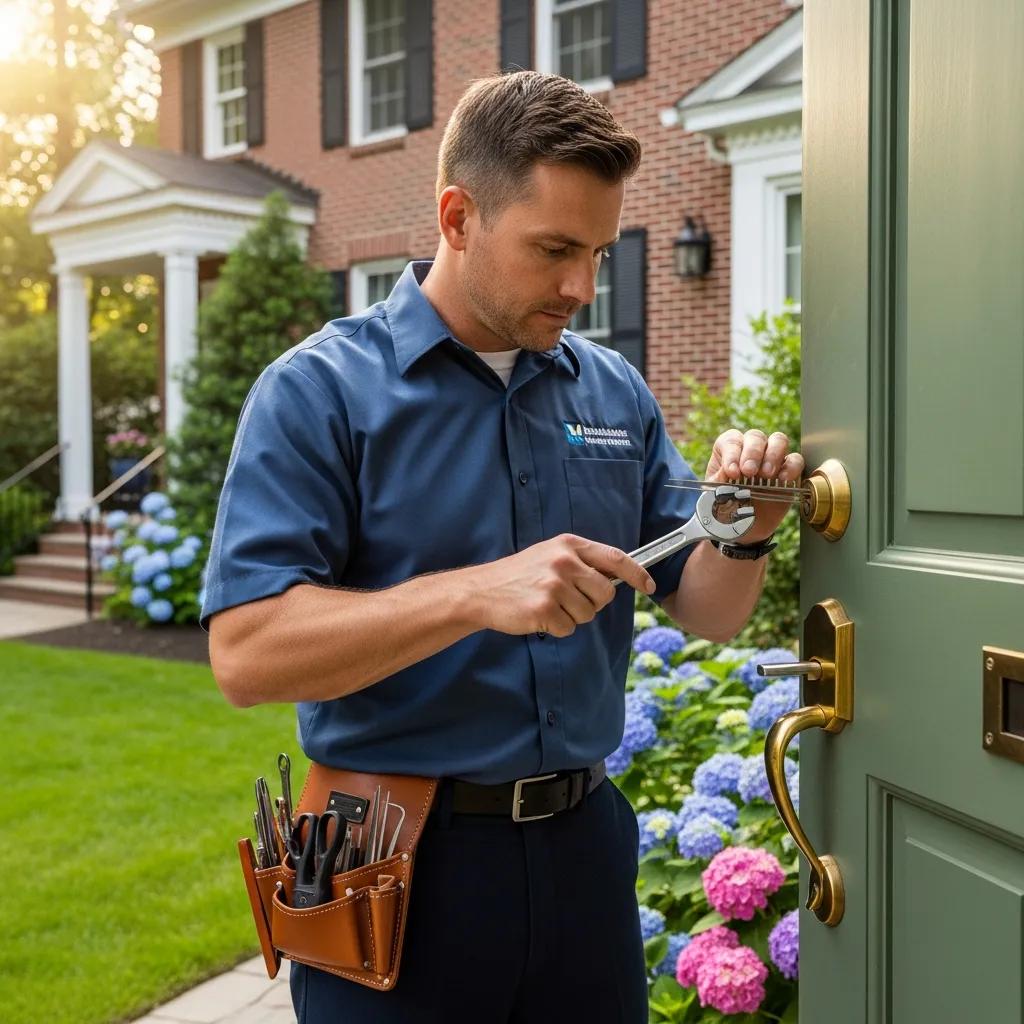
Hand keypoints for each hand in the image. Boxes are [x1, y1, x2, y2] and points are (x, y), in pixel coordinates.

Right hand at [469, 535, 656, 637]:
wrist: (481, 590)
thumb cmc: (519, 575)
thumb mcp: (550, 555)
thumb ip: (582, 562)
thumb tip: (617, 578)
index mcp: (569, 545)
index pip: (616, 557)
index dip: (638, 573)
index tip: (649, 585)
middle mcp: (564, 562)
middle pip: (605, 593)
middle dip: (593, 603)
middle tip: (568, 600)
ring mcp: (554, 585)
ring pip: (588, 614)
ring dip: (571, 616)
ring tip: (548, 605)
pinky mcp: (544, 608)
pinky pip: (568, 628)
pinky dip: (556, 628)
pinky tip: (538, 615)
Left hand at [705, 429, 805, 542]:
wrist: (742, 530)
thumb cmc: (725, 508)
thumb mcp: (714, 496)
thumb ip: (718, 482)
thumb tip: (727, 471)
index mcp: (729, 451)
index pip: (732, 440)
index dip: (732, 453)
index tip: (732, 472)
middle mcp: (751, 451)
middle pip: (755, 437)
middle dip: (752, 453)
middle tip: (749, 472)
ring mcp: (772, 459)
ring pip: (778, 440)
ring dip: (772, 455)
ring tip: (766, 475)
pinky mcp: (789, 473)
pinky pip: (796, 460)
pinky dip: (791, 467)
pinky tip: (782, 480)